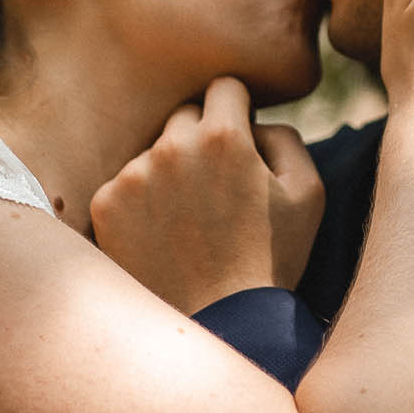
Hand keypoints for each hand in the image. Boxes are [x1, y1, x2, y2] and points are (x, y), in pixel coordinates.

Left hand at [92, 76, 326, 310]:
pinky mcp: (105, 205)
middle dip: (201, 141)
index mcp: (223, 136)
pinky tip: (164, 237)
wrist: (221, 325)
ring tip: (190, 224)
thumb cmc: (273, 260)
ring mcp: (133, 175)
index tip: (239, 144)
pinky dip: (142, 204)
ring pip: (154, 153)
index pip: (224, 88)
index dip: (237, 112)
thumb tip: (254, 120)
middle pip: (184, 117)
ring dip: (170, 174)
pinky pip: (125, 185)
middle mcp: (171, 146)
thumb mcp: (308, 193)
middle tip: (216, 191)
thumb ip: (285, 137)